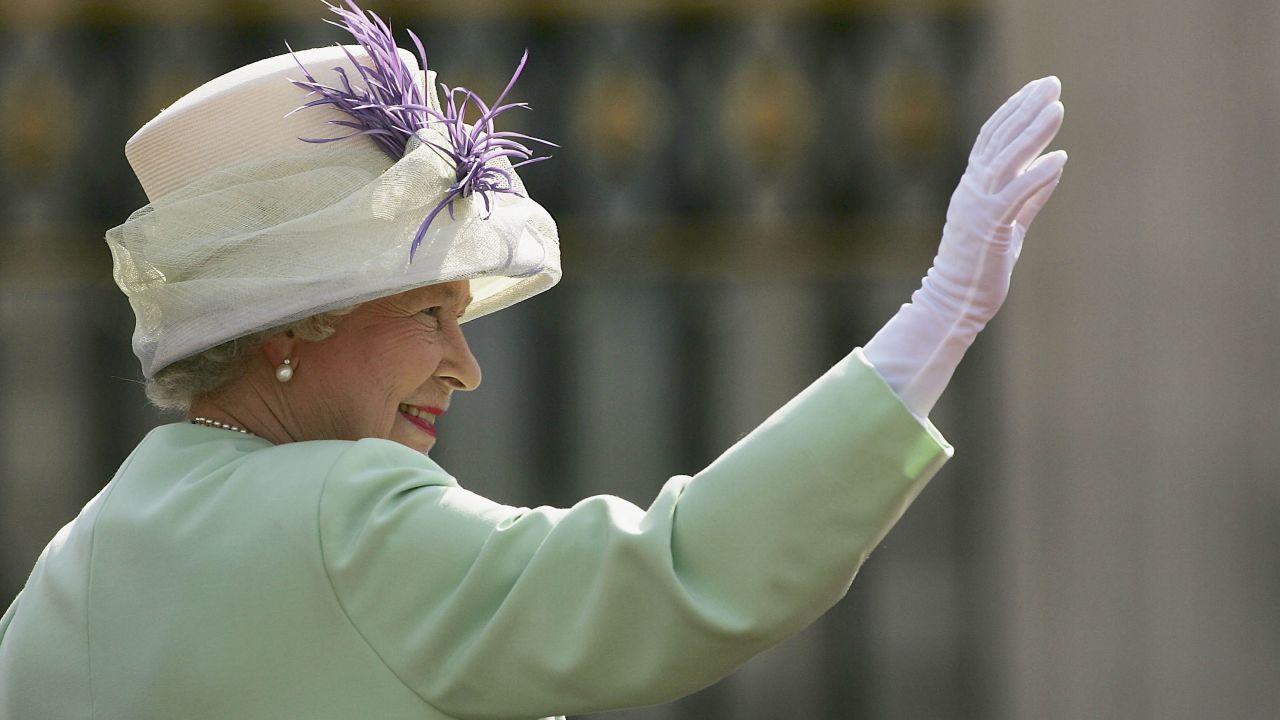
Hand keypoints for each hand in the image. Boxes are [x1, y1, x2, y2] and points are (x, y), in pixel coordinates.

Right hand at [937, 75, 1066, 321]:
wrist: (954, 301)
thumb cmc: (980, 266)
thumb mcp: (1010, 224)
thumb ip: (1031, 196)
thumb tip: (1054, 165)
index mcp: (973, 186)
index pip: (992, 137)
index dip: (1014, 109)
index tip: (1037, 88)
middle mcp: (972, 189)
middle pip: (1000, 139)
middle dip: (1026, 108)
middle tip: (1051, 83)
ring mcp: (978, 206)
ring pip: (1006, 160)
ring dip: (1033, 133)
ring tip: (1057, 109)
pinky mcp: (989, 227)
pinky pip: (1014, 195)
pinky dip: (1036, 176)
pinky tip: (1059, 158)